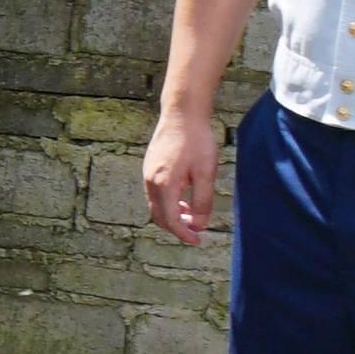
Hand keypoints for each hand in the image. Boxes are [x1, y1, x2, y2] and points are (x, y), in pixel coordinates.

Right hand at [141, 109, 221, 246]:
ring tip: (192, 214)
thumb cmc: (196, 140)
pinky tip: (184, 198)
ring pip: (156, 206)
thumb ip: (202, 201)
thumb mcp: (206, 172)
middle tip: (196, 231)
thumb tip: (199, 224)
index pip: (171, 220)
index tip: (198, 240)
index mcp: (164, 185)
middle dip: (177, 228)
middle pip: (160, 217)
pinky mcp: (149, 167)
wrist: (182, 113)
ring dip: (173, 215)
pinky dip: (168, 203)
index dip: (184, 234)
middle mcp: (151, 182)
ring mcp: (147, 174)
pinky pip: (155, 194)